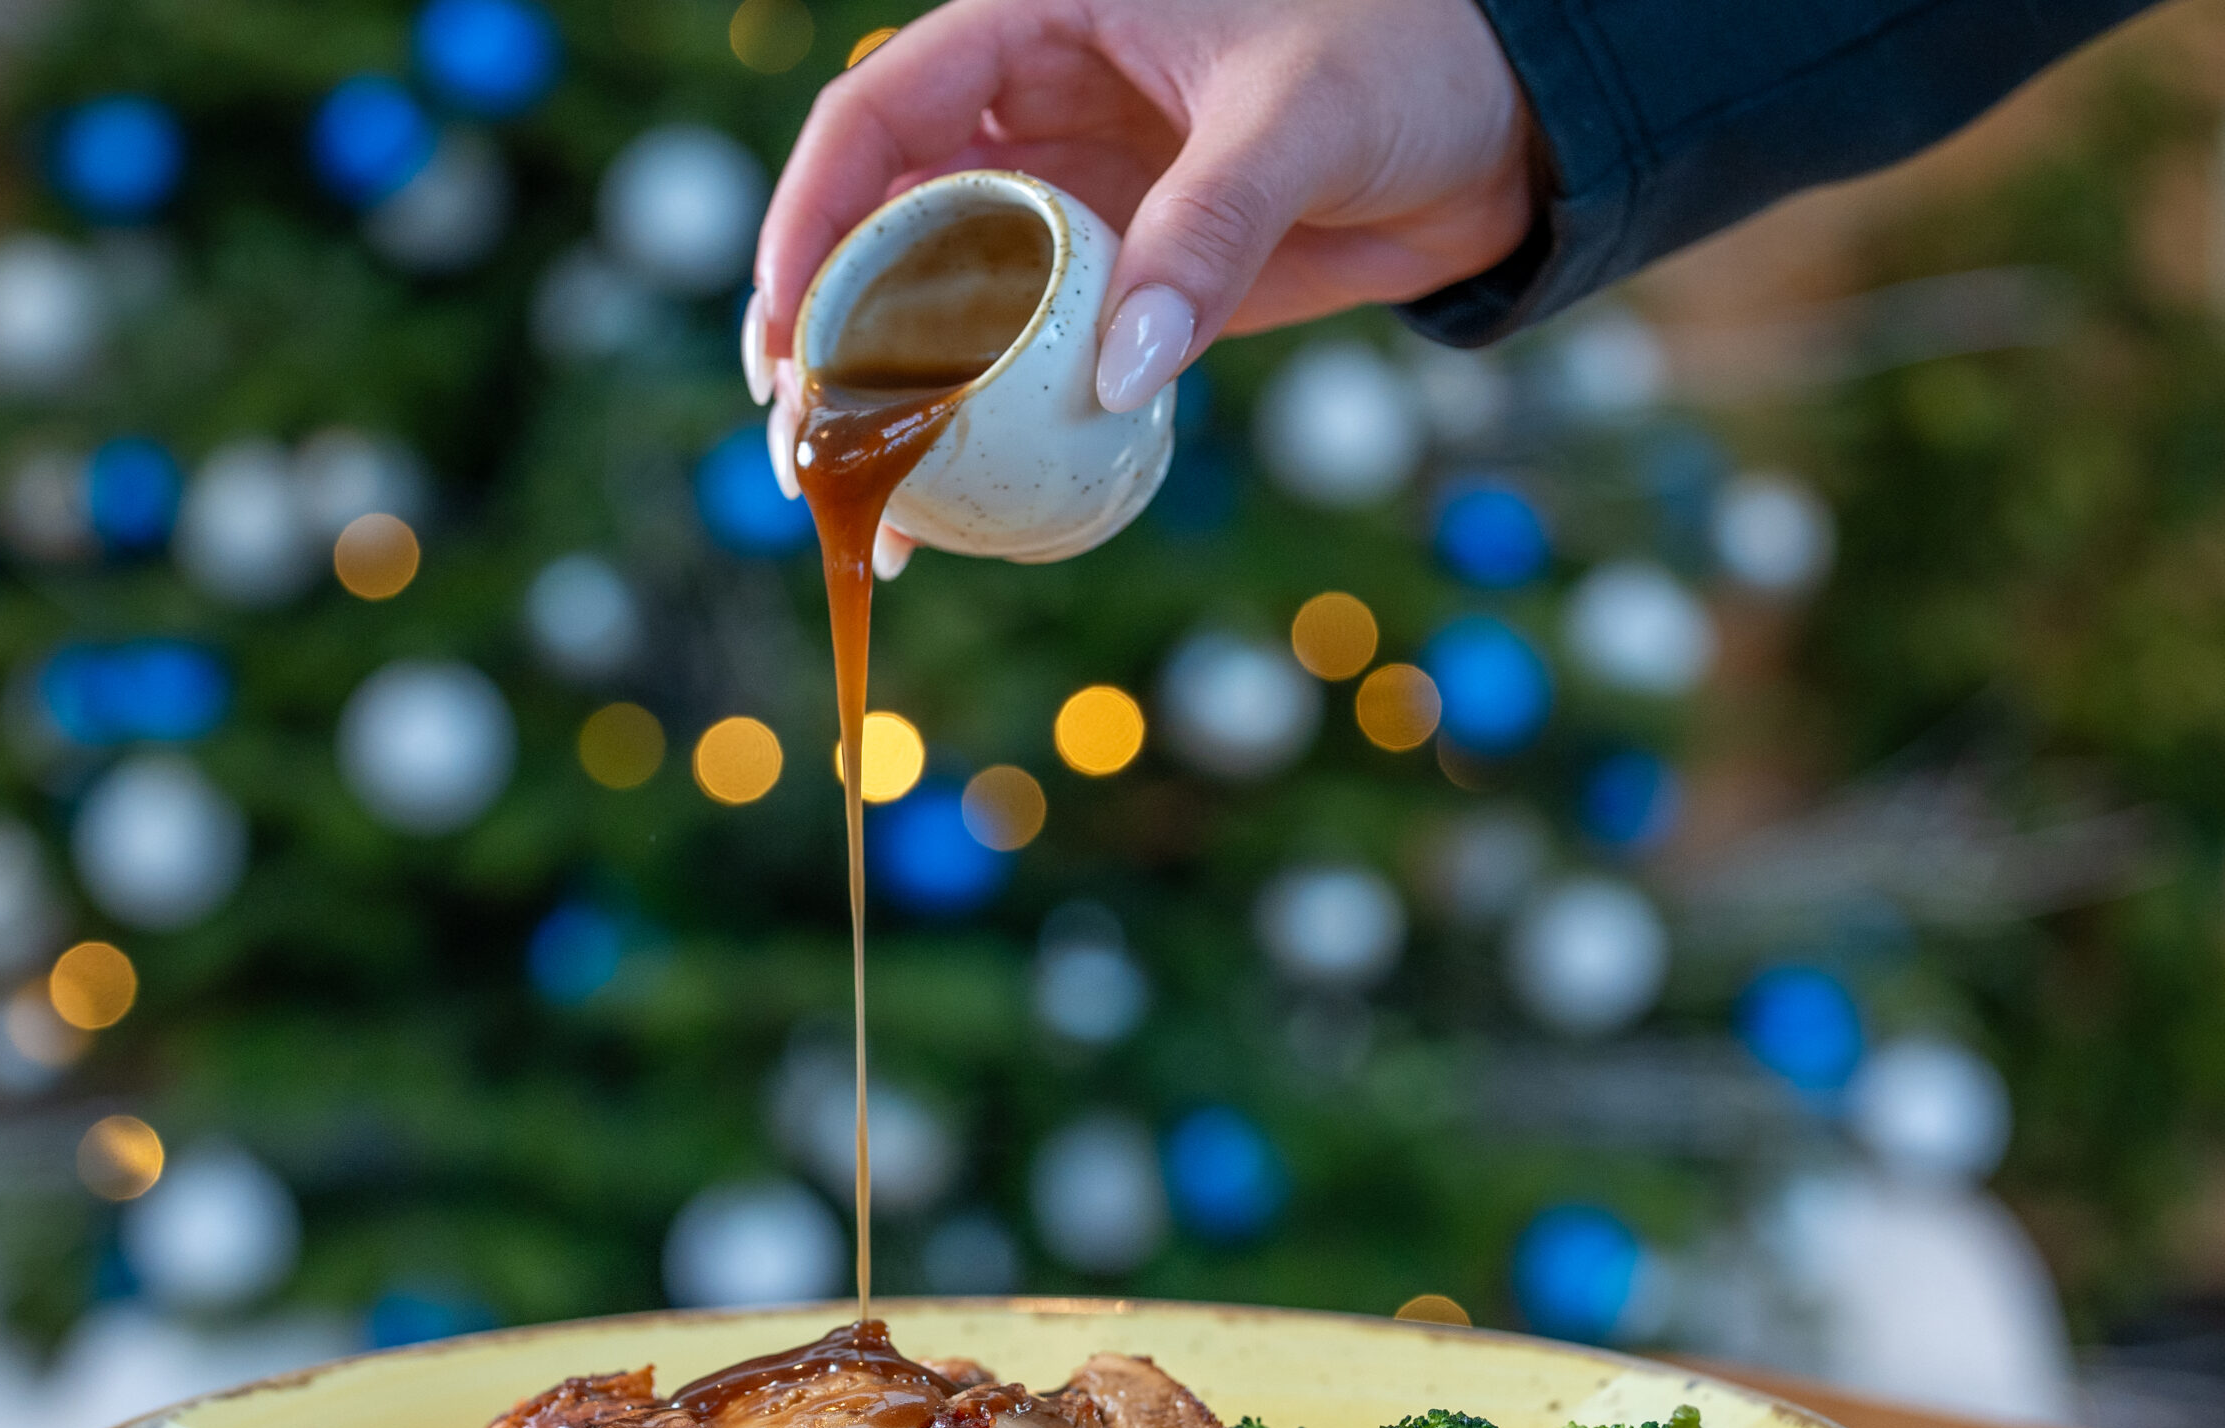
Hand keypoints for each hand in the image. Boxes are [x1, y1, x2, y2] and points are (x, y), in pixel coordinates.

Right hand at [740, 0, 1536, 572]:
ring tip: (870, 507)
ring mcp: (1077, 210)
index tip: (787, 327)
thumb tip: (1119, 371)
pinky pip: (1038, 363)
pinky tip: (968, 507)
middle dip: (831, 339)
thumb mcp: (1302, 115)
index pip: (878, 115)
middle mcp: (1035, 117)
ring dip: (900, 407)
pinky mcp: (1130, 291)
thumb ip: (1208, 229)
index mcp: (1041, 22)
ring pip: (947, 308)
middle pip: (885, 228)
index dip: (810, 218)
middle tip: (807, 451)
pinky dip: (998, 432)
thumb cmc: (1412, 55)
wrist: (1511, 126)